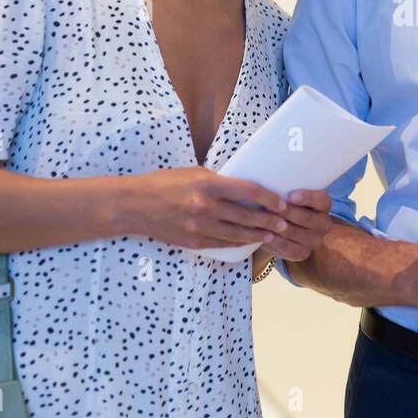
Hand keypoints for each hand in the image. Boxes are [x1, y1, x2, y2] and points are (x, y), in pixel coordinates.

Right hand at [120, 167, 288, 248]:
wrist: (134, 205)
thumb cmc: (164, 183)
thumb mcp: (193, 173)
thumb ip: (218, 181)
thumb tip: (243, 187)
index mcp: (207, 184)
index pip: (248, 191)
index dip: (268, 198)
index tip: (280, 202)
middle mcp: (205, 206)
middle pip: (247, 215)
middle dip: (269, 221)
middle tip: (283, 223)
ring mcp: (199, 226)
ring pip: (237, 234)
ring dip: (258, 235)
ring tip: (271, 235)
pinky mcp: (193, 241)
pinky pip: (222, 244)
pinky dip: (238, 243)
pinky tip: (248, 241)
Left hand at [261, 189, 332, 261]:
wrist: (282, 227)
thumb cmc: (283, 203)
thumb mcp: (287, 194)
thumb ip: (284, 189)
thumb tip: (270, 178)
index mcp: (323, 205)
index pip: (321, 200)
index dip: (307, 198)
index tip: (290, 196)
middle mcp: (324, 223)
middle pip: (308, 218)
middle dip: (288, 213)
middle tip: (270, 209)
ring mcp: (315, 240)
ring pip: (297, 234)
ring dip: (279, 227)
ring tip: (263, 221)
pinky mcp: (304, 253)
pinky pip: (290, 249)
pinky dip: (276, 242)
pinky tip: (265, 236)